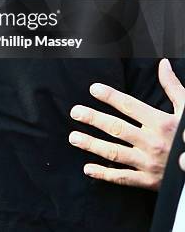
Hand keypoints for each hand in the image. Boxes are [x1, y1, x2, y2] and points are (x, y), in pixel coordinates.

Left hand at [69, 59, 184, 189]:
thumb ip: (173, 87)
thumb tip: (163, 65)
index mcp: (161, 123)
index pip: (129, 106)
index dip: (110, 96)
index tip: (94, 89)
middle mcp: (152, 142)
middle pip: (117, 128)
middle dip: (94, 119)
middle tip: (75, 112)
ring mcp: (149, 163)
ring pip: (115, 153)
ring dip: (92, 145)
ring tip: (74, 137)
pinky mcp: (148, 181)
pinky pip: (123, 178)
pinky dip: (104, 174)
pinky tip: (88, 168)